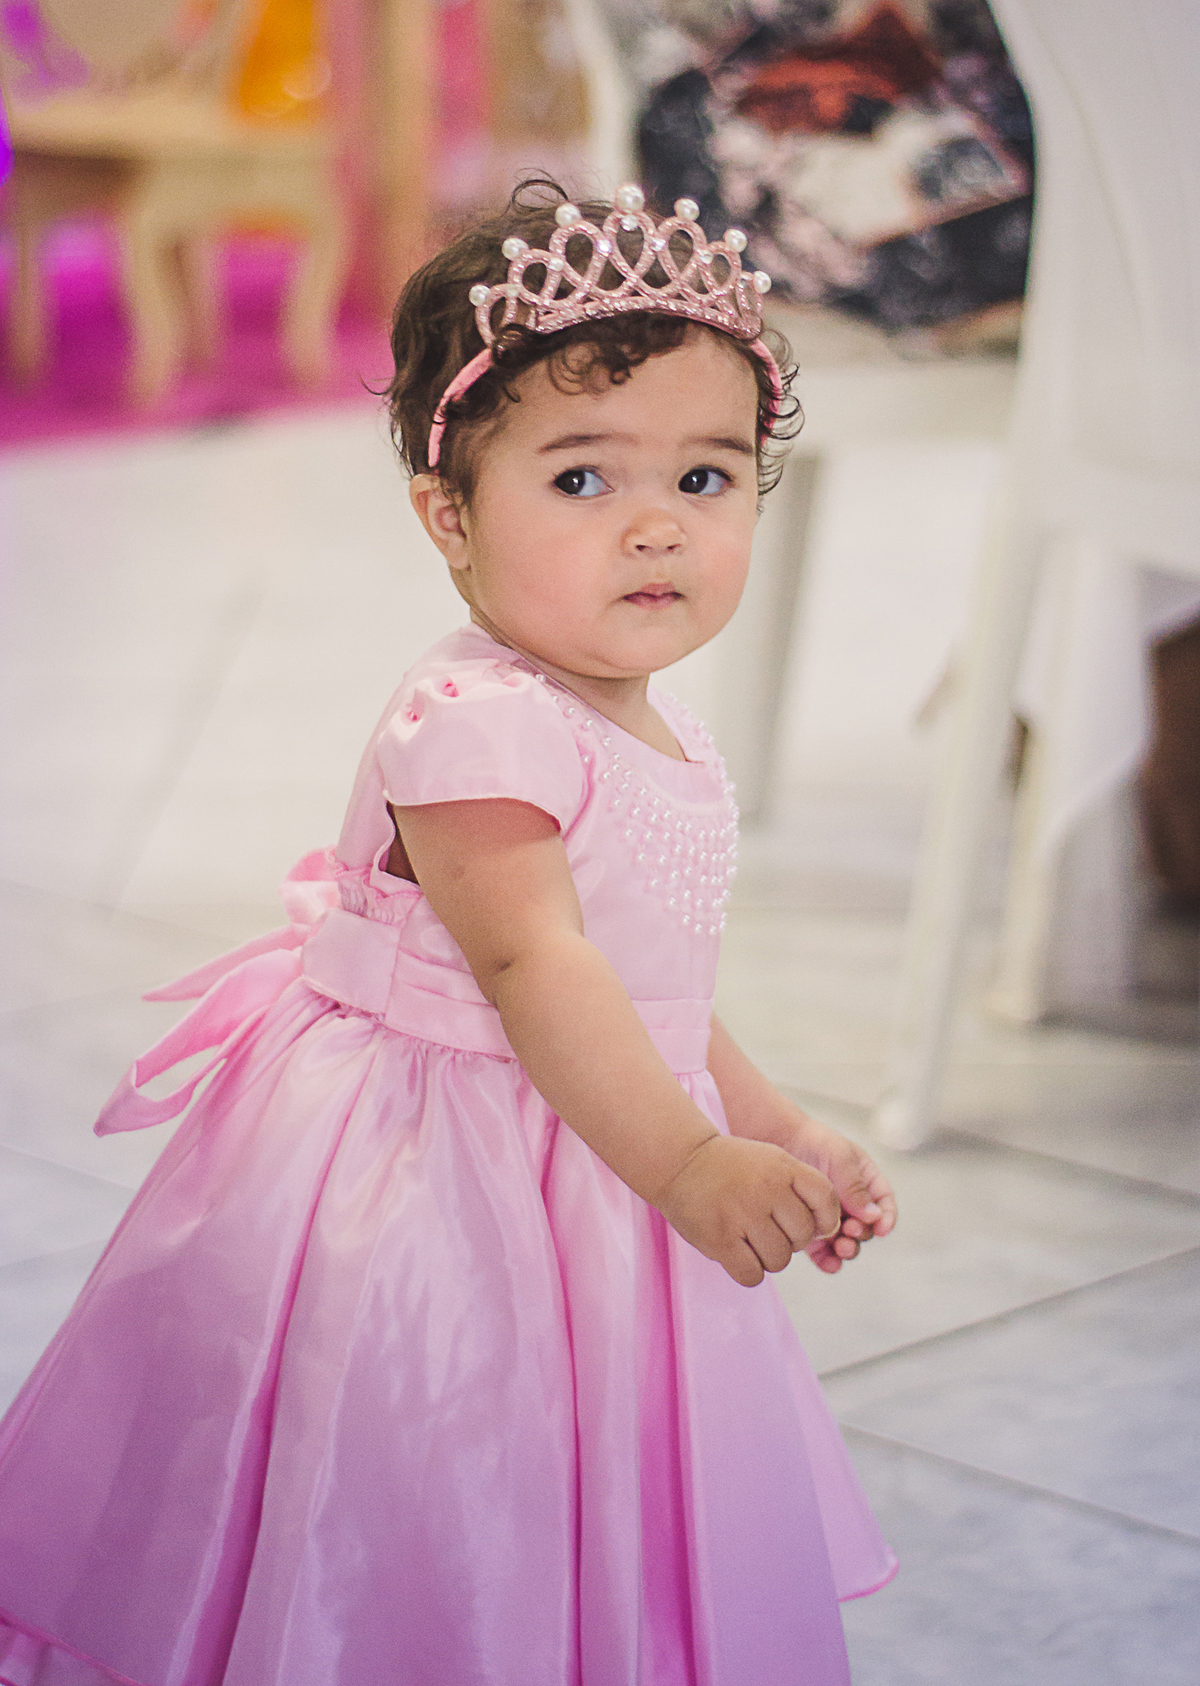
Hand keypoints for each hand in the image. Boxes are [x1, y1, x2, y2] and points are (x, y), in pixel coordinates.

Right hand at [657, 1135, 842, 1286]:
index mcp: (784, 1167)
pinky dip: (748, 1271)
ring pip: (779, 1260)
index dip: (824, 1220)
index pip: (826, 1201)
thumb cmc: (731, 1166)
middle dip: (790, 1240)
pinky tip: (738, 1255)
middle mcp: (767, 1190)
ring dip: (768, 1257)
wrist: (680, 1161)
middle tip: (769, 1230)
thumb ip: (802, 1188)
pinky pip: (753, 1275)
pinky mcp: (720, 1239)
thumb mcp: (772, 1160)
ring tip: (750, 1240)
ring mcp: (743, 1215)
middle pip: (803, 1237)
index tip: (808, 1222)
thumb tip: (829, 1231)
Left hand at [781, 1115, 896, 1274]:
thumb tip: (873, 1215)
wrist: (777, 1142)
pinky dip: (829, 1260)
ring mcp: (831, 1218)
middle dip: (862, 1234)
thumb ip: (855, 1186)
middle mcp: (851, 1203)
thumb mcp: (839, 1157)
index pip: (883, 1204)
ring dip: (848, 1249)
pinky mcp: (811, 1230)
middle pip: (866, 1228)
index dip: (886, 1218)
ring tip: (840, 1247)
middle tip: (850, 1232)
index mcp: (865, 1182)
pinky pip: (824, 1252)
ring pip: (847, 1242)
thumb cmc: (812, 1143)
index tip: (881, 1228)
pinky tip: (829, 1263)